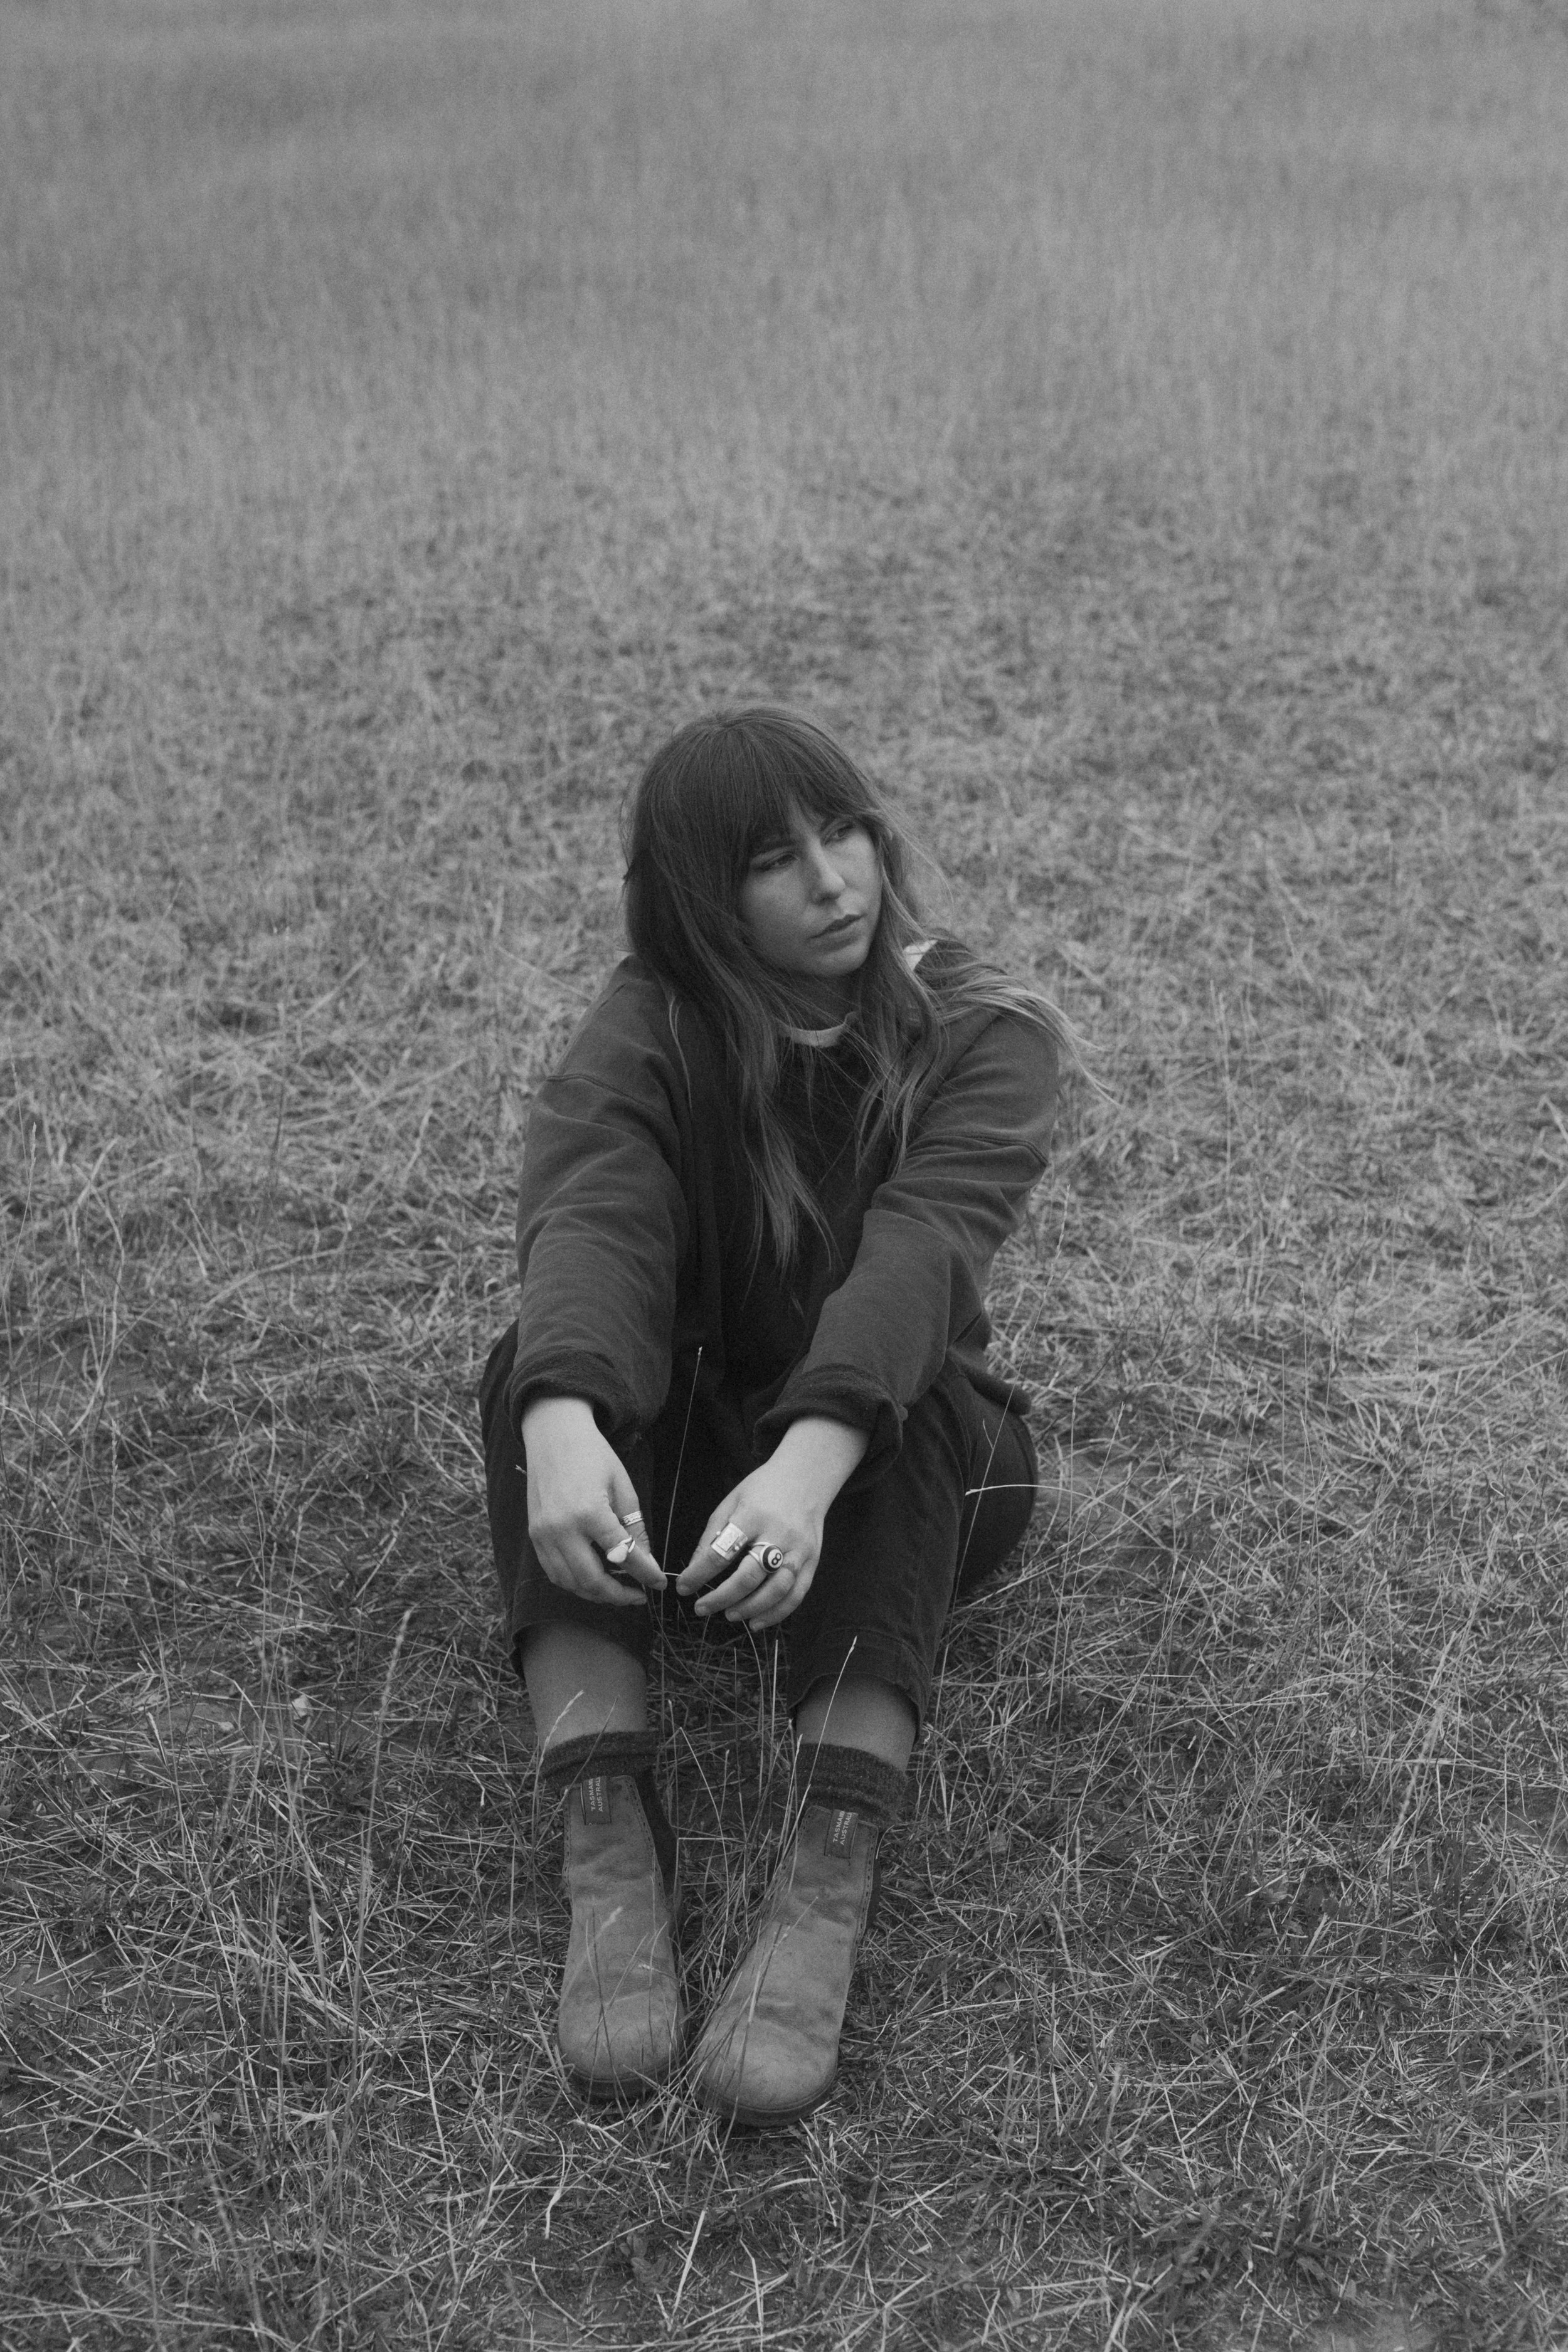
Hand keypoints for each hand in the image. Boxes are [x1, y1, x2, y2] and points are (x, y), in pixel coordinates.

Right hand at [522, 1397, 664, 1608]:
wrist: (553, 1434)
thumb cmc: (593, 1455)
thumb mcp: (623, 1485)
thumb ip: (634, 1526)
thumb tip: (645, 1560)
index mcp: (589, 1512)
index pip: (622, 1555)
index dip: (645, 1574)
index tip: (659, 1583)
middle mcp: (562, 1528)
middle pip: (592, 1580)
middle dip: (619, 1595)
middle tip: (638, 1596)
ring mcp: (544, 1534)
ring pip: (570, 1582)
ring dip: (596, 1593)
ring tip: (618, 1590)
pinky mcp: (534, 1535)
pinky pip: (554, 1572)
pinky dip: (574, 1583)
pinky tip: (593, 1579)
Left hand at [676, 1417, 868, 1630]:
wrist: (807, 1477)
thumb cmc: (763, 1488)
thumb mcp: (731, 1502)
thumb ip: (713, 1535)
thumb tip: (694, 1569)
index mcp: (753, 1516)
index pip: (721, 1552)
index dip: (699, 1574)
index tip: (683, 1587)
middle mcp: (779, 1534)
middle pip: (749, 1576)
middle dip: (722, 1598)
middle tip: (701, 1609)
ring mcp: (799, 1550)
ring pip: (776, 1590)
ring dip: (750, 1609)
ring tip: (729, 1615)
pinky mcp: (813, 1561)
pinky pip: (796, 1594)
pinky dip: (777, 1613)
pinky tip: (757, 1622)